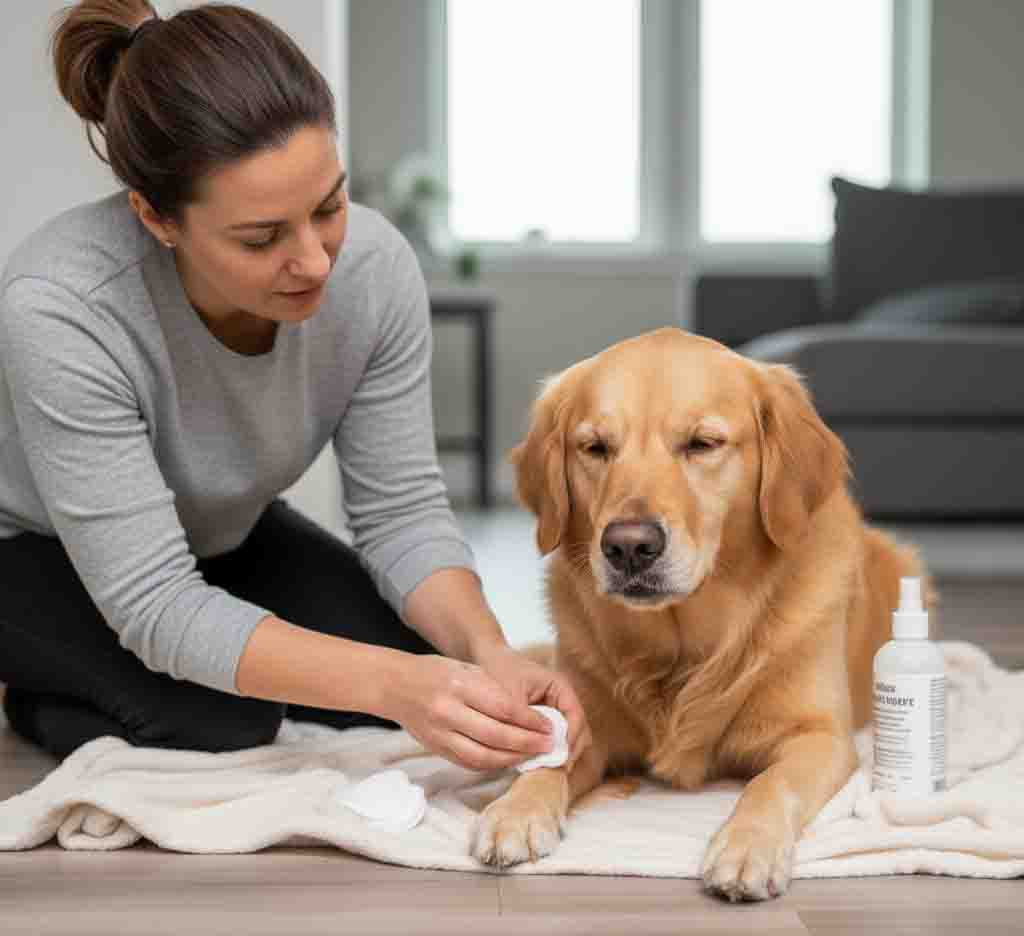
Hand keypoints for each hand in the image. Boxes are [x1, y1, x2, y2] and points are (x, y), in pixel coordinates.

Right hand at [386, 654, 556, 770]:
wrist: (396, 685)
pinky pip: (469, 762)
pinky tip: (508, 760)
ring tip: (532, 756)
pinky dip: (492, 764)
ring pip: (483, 756)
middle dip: (527, 743)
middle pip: (497, 735)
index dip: (530, 721)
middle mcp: (449, 711)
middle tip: (549, 745)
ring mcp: (440, 734)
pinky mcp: (436, 748)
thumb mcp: (467, 669)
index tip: (549, 726)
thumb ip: (494, 690)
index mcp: (460, 686)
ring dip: (512, 759)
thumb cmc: (436, 672)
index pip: (504, 708)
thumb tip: (527, 715)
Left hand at [472, 642, 592, 770]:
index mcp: (560, 687)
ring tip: (549, 768)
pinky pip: (555, 737)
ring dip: (562, 751)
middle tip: (558, 769)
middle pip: (579, 729)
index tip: (561, 756)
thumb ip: (523, 718)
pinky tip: (538, 760)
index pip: (576, 715)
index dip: (571, 737)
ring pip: (570, 736)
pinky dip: (550, 749)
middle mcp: (563, 699)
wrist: (489, 659)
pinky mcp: (546, 720)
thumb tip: (534, 744)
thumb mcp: (509, 694)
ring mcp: (556, 710)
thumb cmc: (500, 670)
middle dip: (571, 749)